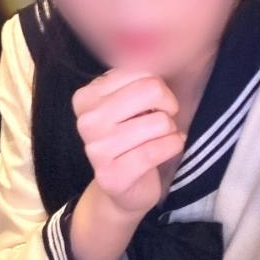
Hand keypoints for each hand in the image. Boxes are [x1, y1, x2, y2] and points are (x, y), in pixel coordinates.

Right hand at [72, 67, 186, 215]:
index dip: (158, 88)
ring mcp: (96, 149)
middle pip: (150, 90)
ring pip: (159, 122)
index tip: (152, 104)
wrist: (123, 188)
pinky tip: (165, 151)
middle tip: (162, 120)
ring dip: (170, 131)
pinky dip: (173, 146)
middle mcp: (86, 120)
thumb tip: (158, 70)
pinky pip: (159, 149)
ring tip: (158, 139)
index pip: (140, 72)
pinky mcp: (112, 175)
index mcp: (86, 96)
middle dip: (168, 105)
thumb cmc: (132, 139)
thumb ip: (138, 83)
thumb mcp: (130, 104)